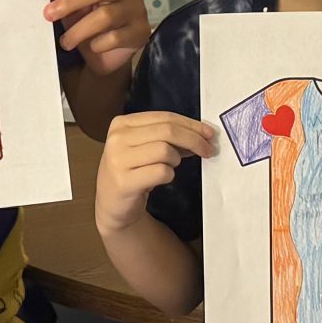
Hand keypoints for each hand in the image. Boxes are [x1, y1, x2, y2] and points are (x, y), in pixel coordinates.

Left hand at [43, 0, 150, 75]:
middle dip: (72, 1)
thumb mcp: (76, 8)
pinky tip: (91, 47)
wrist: (110, 54)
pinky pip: (115, 38)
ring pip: (106, 16)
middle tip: (49, 14)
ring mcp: (137, 11)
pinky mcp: (140, 33)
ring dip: (79, 30)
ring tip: (65, 41)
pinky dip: (98, 44)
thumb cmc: (92, 24)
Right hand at [95, 111, 215, 236]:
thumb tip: (201, 134)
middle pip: (167, 131)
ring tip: (170, 166)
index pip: (164, 117)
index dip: (191, 124)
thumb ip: (165, 136)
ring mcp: (118, 160)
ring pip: (165, 150)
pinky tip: (162, 178)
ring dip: (176, 160)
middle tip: (209, 150)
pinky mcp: (124, 182)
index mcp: (122, 124)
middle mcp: (117, 139)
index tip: (209, 133)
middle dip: (194, 140)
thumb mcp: (142, 147)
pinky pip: (161, 172)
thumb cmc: (132, 172)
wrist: (112, 205)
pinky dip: (169, 175)